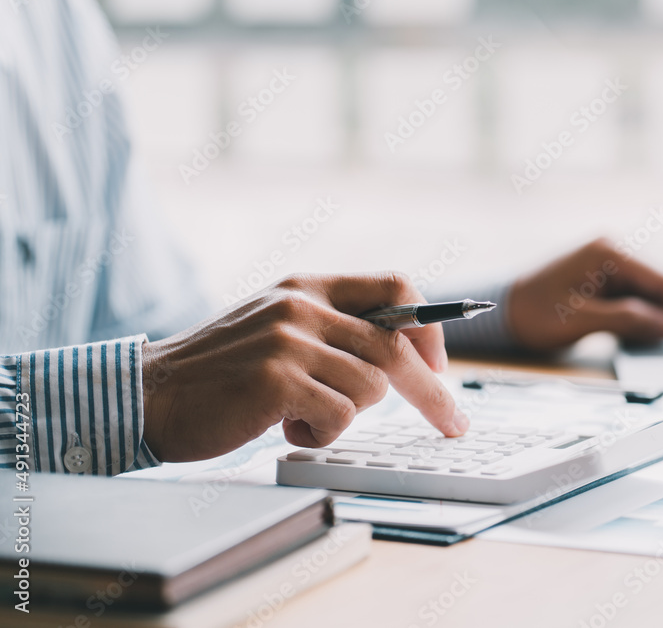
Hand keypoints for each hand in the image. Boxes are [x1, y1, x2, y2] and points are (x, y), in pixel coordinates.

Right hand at [141, 273, 466, 462]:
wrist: (152, 394)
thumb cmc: (224, 371)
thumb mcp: (279, 327)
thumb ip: (334, 329)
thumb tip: (405, 352)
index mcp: (308, 286)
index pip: (395, 286)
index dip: (430, 325)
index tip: (439, 364)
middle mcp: (302, 306)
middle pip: (397, 345)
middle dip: (432, 391)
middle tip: (453, 423)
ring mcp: (288, 341)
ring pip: (370, 388)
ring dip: (348, 416)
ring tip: (304, 415)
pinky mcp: (276, 381)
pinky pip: (338, 417)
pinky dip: (321, 434)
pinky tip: (286, 427)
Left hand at [506, 238, 662, 351]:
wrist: (500, 310)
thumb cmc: (532, 313)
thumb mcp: (579, 321)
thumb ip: (626, 320)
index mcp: (608, 253)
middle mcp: (613, 251)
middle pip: (662, 287)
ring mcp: (610, 264)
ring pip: (651, 295)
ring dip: (660, 319)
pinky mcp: (605, 279)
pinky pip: (636, 299)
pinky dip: (644, 318)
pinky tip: (644, 336)